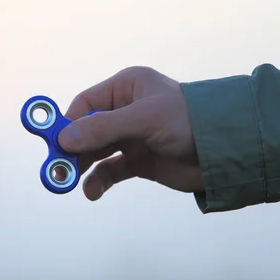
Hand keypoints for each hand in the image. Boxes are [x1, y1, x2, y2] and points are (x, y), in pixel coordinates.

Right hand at [57, 66, 202, 200]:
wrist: (226, 152)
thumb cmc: (189, 121)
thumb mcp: (144, 120)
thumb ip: (103, 129)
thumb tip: (64, 139)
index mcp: (126, 88)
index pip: (85, 104)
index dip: (67, 123)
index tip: (53, 142)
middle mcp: (125, 111)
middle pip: (86, 129)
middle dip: (71, 149)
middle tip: (56, 168)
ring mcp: (131, 137)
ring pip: (95, 152)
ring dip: (81, 166)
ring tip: (68, 181)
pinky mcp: (139, 161)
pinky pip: (110, 170)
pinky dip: (99, 181)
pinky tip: (92, 191)